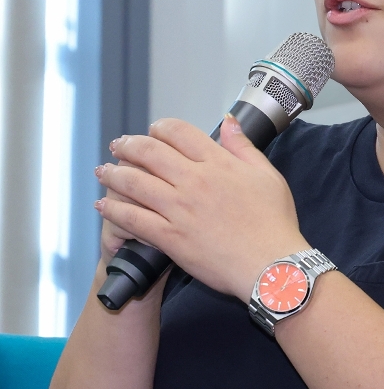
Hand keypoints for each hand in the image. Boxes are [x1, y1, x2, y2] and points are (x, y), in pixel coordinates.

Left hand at [94, 116, 308, 301]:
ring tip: (104, 171)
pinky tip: (104, 206)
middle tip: (119, 146)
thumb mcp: (268, 176)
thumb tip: (229, 123)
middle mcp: (195, 182)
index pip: (179, 132)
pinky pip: (132, 219)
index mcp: (219, 164)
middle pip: (149, 152)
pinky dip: (113, 210)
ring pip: (134, 183)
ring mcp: (180, 210)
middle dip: (128, 145)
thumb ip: (244, 147)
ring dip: (113, 174)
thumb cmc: (274, 224)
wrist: (271, 266)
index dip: (160, 127)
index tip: (153, 131)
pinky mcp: (170, 237)